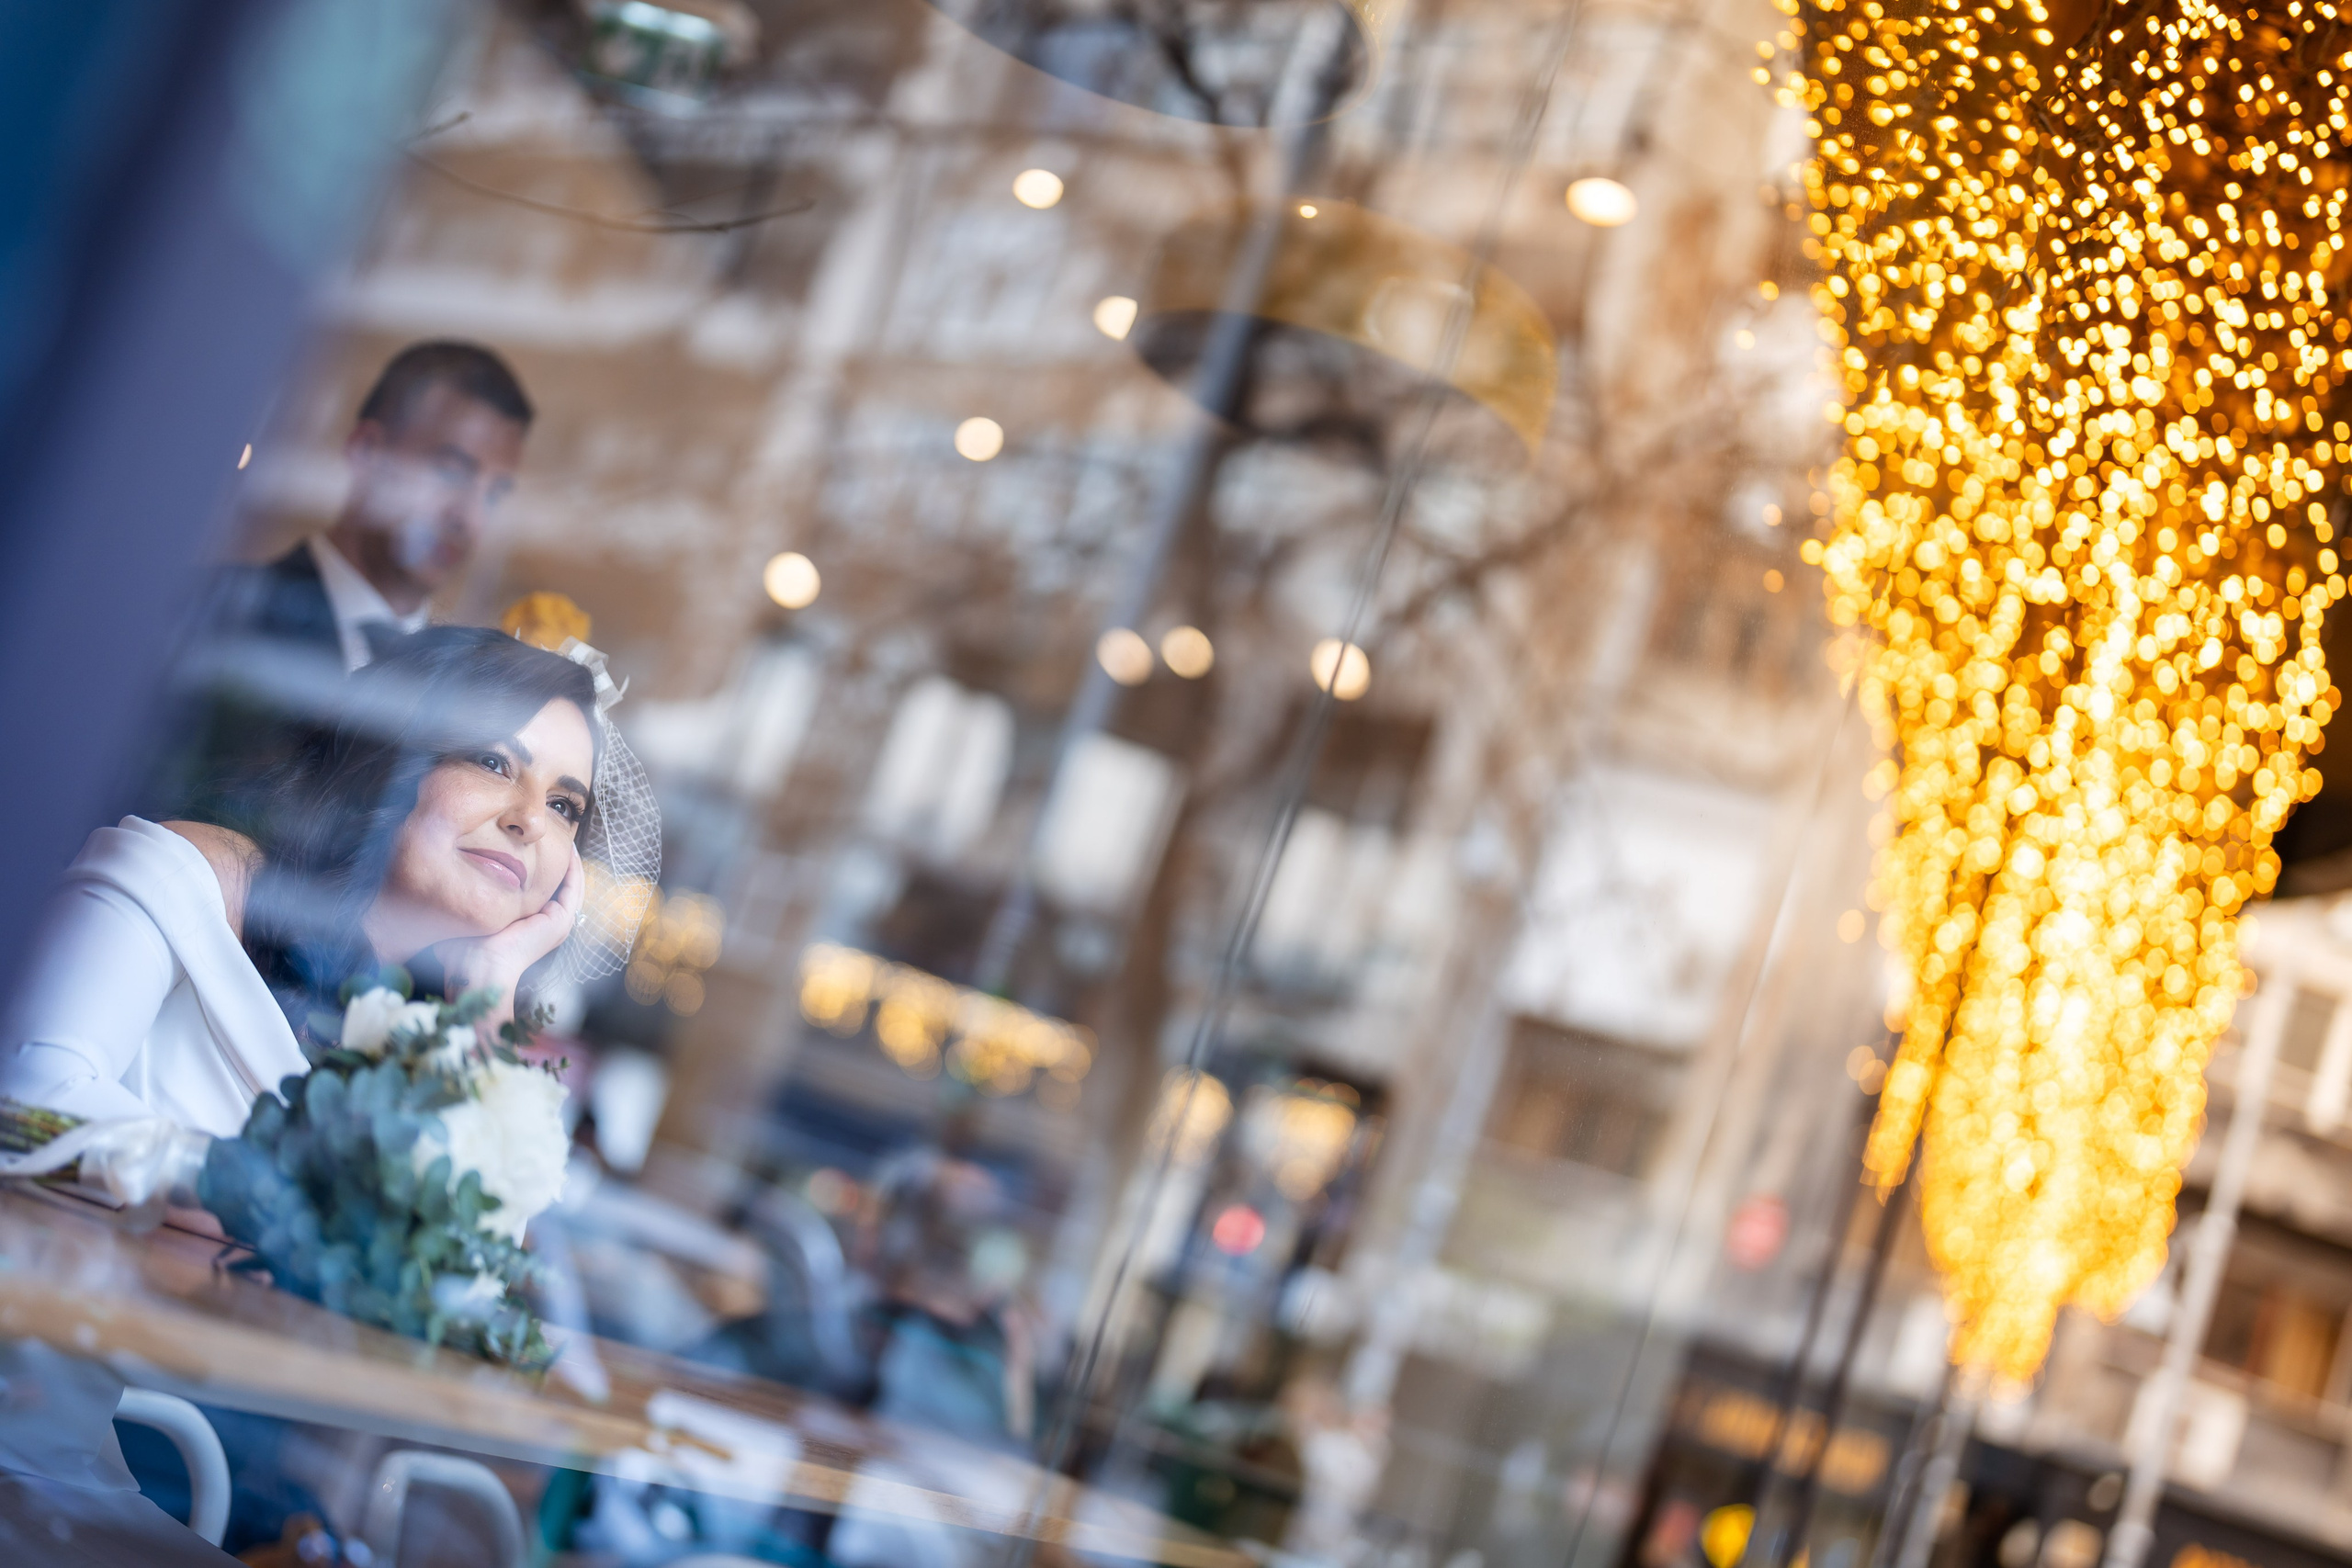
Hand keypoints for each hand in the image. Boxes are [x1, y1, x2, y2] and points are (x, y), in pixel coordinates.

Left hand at [432, 846, 582, 1029]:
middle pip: (559, 887)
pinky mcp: (561, 919)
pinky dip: (573, 867)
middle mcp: (546, 924)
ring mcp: (557, 922)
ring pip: (570, 885)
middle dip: (558, 862)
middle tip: (556, 837)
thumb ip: (464, 903)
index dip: (540, 870)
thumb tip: (443, 884)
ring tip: (566, 839)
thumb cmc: (465, 951)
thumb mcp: (467, 918)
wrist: (478, 968)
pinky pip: (572, 887)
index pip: (540, 892)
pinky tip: (568, 849)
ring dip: (569, 862)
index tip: (531, 848)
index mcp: (529, 926)